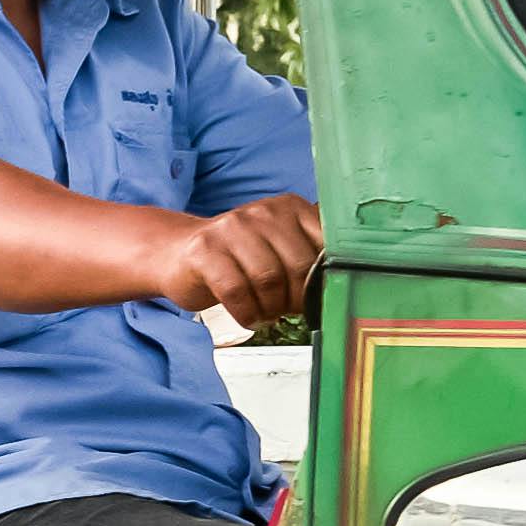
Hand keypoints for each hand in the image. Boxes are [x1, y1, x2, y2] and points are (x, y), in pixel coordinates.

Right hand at [137, 194, 324, 322]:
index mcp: (289, 208)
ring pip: (267, 280)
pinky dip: (247, 314)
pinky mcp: (204, 251)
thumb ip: (311, 255)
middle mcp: (262, 212)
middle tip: (287, 310)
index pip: (324, 246)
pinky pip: (236, 291)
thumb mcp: (278, 247)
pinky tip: (248, 317)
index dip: (324, 280)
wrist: (178, 253)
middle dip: (296, 299)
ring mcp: (230, 229)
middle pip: (298, 266)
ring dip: (271, 309)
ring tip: (266, 313)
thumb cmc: (238, 259)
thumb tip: (347, 284)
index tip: (316, 297)